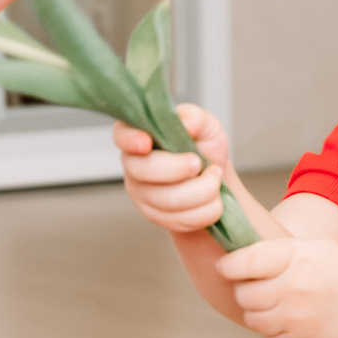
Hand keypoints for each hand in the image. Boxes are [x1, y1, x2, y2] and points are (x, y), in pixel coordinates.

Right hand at [115, 103, 232, 234]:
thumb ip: (195, 118)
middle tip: (200, 163)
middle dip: (177, 169)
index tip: (147, 143)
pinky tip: (213, 199)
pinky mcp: (155, 216)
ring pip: (166, 200)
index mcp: (139, 134)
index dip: (130, 140)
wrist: (215, 180)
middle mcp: (133, 164)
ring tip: (215, 179)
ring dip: (202, 192)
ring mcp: (141, 193)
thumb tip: (185, 124)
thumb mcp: (207, 125)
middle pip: (143, 171)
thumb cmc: (205, 147)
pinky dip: (205, 211)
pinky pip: (179, 219)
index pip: (122, 135)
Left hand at [217, 234, 337, 337]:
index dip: (229, 265)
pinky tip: (291, 317)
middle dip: (245, 289)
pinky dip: (274, 329)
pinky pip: (269, 337)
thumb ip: (275, 250)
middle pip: (244, 295)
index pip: (242, 264)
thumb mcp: (312, 247)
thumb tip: (234, 257)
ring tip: (277, 301)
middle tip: (258, 285)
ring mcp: (295, 320)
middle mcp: (293, 291)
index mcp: (294, 260)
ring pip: (253, 319)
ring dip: (258, 311)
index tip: (228, 266)